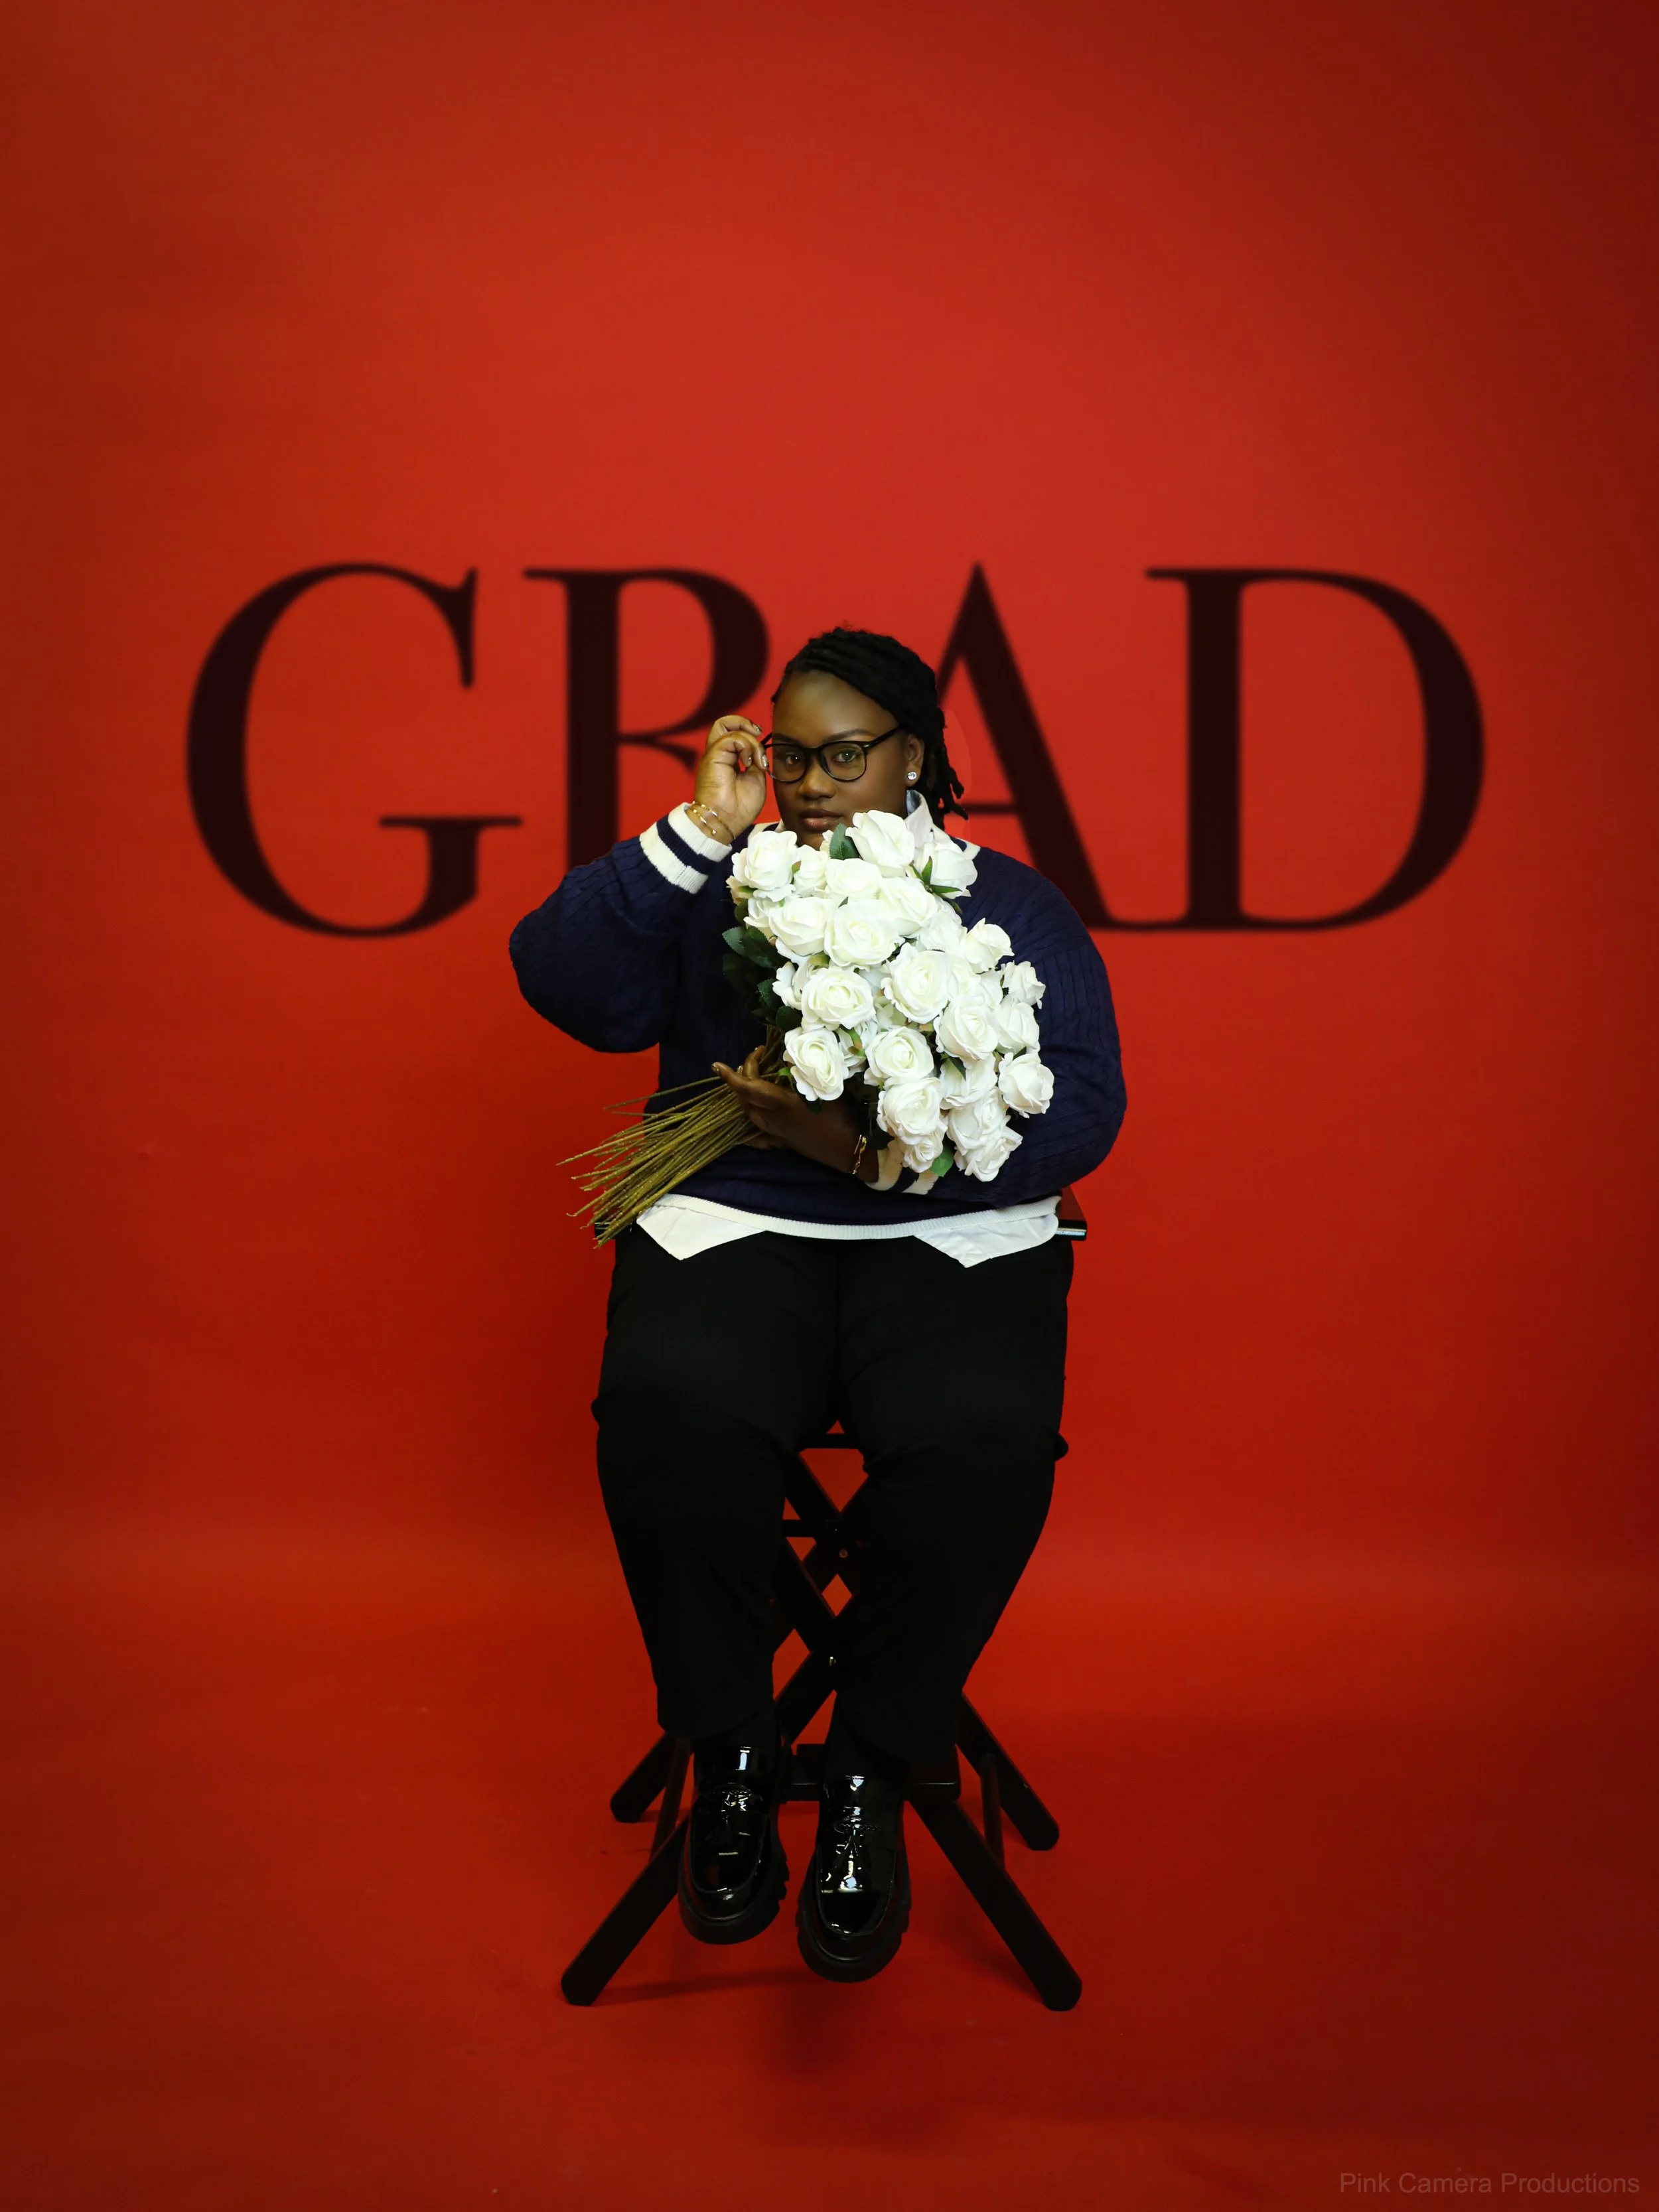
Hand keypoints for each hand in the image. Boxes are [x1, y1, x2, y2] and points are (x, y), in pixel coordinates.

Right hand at [692, 715, 766, 840]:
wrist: (726, 820)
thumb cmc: (740, 807)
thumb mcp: (756, 779)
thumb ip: (756, 762)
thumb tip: (758, 752)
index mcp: (728, 760)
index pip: (733, 734)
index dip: (749, 732)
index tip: (762, 739)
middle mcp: (719, 754)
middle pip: (723, 723)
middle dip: (743, 722)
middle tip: (758, 732)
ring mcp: (714, 754)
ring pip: (726, 726)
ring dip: (749, 739)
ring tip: (755, 758)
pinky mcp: (712, 755)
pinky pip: (731, 738)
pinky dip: (745, 745)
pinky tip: (749, 761)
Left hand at [713, 1047, 877, 1178]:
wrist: (852, 1150)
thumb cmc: (842, 1117)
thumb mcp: (825, 1087)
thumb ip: (803, 1071)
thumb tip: (787, 1056)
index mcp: (781, 1105)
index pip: (747, 1088)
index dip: (731, 1076)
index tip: (717, 1065)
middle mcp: (774, 1120)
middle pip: (746, 1099)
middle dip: (743, 1077)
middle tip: (756, 1058)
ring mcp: (778, 1134)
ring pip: (750, 1115)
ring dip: (745, 1097)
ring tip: (752, 1080)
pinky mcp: (786, 1143)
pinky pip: (760, 1137)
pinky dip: (750, 1130)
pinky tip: (747, 1131)